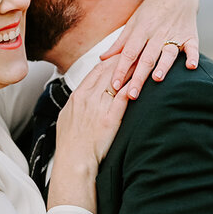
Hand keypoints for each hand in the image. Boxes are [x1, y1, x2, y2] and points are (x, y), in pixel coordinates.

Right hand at [49, 59, 130, 212]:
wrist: (73, 162)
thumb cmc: (71, 145)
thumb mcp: (67, 119)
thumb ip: (76, 105)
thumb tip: (79, 99)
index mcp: (77, 96)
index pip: (96, 71)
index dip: (110, 62)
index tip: (121, 56)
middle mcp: (86, 97)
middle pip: (108, 71)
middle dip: (124, 59)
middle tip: (138, 51)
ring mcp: (98, 107)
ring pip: (117, 80)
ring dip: (132, 68)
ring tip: (145, 60)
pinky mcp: (109, 118)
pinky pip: (124, 97)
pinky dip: (133, 86)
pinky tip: (144, 80)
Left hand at [100, 0, 199, 98]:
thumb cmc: (152, 10)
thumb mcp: (134, 22)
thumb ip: (120, 43)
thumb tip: (102, 59)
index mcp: (141, 30)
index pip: (129, 53)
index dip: (121, 69)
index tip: (114, 86)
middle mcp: (157, 33)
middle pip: (146, 57)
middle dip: (139, 77)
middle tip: (132, 95)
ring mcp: (175, 34)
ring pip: (168, 52)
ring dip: (163, 65)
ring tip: (158, 79)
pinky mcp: (191, 35)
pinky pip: (192, 47)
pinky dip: (192, 56)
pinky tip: (190, 66)